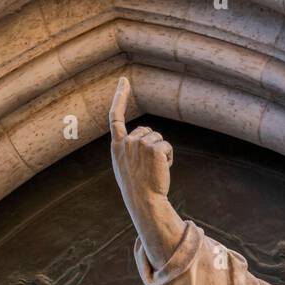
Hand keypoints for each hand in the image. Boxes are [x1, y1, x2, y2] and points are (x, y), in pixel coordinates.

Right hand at [110, 77, 172, 215]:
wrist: (145, 203)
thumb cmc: (137, 189)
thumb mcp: (125, 167)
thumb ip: (127, 150)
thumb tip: (140, 140)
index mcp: (116, 146)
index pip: (116, 117)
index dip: (120, 97)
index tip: (124, 81)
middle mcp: (126, 142)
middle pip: (147, 131)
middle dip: (153, 145)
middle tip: (149, 168)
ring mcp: (139, 144)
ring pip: (158, 138)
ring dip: (161, 153)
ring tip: (154, 171)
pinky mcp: (153, 149)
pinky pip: (167, 146)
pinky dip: (169, 158)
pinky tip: (162, 170)